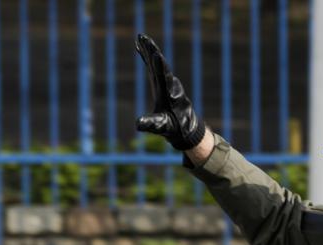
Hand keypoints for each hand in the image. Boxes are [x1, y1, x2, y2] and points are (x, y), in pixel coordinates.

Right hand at [135, 33, 205, 150]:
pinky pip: (153, 66)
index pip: (163, 76)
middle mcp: (169, 83)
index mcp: (170, 93)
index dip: (159, 65)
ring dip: (149, 50)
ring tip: (141, 38)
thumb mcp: (161, 127)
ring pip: (156, 62)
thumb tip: (138, 124)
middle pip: (159, 64)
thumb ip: (151, 124)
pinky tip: (140, 48)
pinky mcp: (161, 82)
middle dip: (152, 51)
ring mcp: (165, 81)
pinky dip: (146, 57)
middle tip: (144, 38)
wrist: (184, 127)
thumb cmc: (173, 128)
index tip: (156, 53)